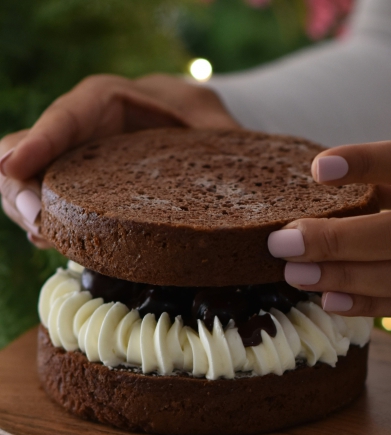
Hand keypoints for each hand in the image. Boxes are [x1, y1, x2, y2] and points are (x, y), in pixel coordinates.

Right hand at [0, 74, 237, 247]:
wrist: (202, 140)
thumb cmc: (209, 128)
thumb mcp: (220, 130)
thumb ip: (222, 144)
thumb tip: (235, 184)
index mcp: (115, 103)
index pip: (70, 114)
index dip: (40, 140)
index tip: (13, 167)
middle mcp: (87, 133)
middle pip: (31, 150)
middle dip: (23, 186)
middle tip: (37, 222)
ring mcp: (80, 163)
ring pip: (31, 180)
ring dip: (29, 210)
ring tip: (45, 237)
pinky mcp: (82, 190)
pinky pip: (51, 203)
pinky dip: (46, 223)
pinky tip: (54, 241)